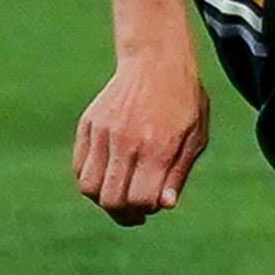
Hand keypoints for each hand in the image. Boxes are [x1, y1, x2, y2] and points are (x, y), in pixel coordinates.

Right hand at [74, 51, 211, 222]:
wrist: (156, 61)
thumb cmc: (184, 101)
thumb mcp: (195, 137)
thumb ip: (178, 174)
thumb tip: (163, 206)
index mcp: (158, 147)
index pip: (140, 199)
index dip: (146, 209)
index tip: (153, 204)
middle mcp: (127, 142)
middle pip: (110, 199)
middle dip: (123, 214)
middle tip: (134, 212)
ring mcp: (103, 133)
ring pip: (89, 187)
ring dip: (103, 199)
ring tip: (120, 193)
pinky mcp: (89, 125)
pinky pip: (79, 167)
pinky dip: (91, 179)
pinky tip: (109, 175)